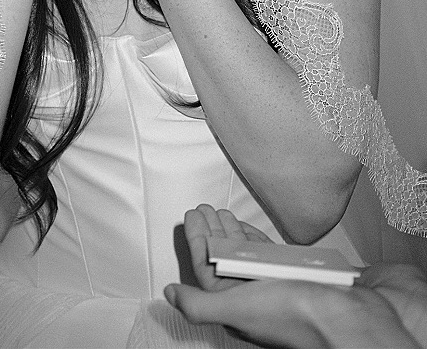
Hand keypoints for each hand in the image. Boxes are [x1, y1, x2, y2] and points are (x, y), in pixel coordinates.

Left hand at [165, 205, 425, 348]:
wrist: (353, 317)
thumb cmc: (297, 314)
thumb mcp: (239, 308)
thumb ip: (202, 303)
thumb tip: (170, 295)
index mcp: (238, 307)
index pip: (207, 270)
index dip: (197, 242)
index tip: (192, 215)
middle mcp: (254, 297)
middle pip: (224, 259)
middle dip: (211, 231)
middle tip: (202, 206)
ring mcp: (275, 284)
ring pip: (244, 254)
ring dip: (229, 231)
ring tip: (218, 210)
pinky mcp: (296, 274)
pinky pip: (268, 254)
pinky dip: (254, 237)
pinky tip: (246, 225)